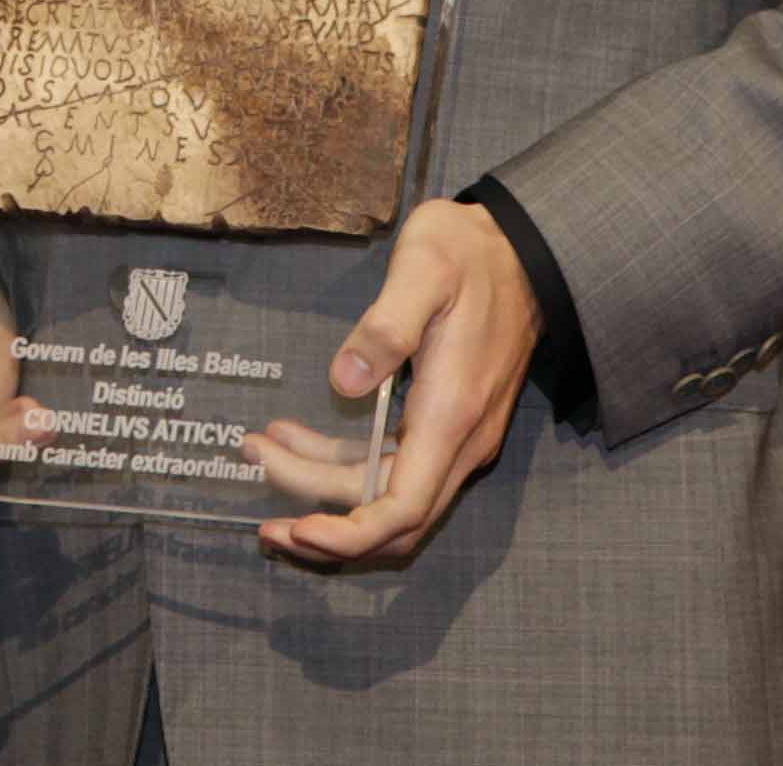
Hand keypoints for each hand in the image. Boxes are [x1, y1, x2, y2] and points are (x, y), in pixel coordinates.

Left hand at [250, 197, 540, 565]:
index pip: (402, 508)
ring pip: (387, 495)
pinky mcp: (445, 423)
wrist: (522, 250)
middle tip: (260, 496)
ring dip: (325, 489)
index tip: (295, 526)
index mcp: (452, 415)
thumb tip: (343, 381)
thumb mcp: (424, 270)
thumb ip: (386, 327)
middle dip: (324, 520)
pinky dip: (341, 462)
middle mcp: (460, 441)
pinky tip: (296, 437)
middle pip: (389, 516)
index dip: (349, 533)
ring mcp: (455, 437)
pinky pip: (390, 465)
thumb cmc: (470, 255)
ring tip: (263, 454)